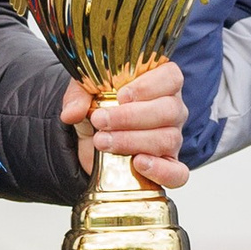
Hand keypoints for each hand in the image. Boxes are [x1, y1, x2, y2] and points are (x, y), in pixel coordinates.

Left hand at [63, 60, 189, 188]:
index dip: (149, 86)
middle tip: (100, 121)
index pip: (171, 77)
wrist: (92, 138)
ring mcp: (173, 138)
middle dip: (131, 117)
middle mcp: (172, 109)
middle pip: (169, 110)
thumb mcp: (85, 93)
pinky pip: (178, 173)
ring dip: (132, 141)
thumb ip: (78, 96)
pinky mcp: (169, 166)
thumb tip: (72, 112)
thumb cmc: (99, 106)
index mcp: (159, 82)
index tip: (121, 95)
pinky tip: (138, 164)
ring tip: (102, 142)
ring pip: (168, 139)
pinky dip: (162, 170)